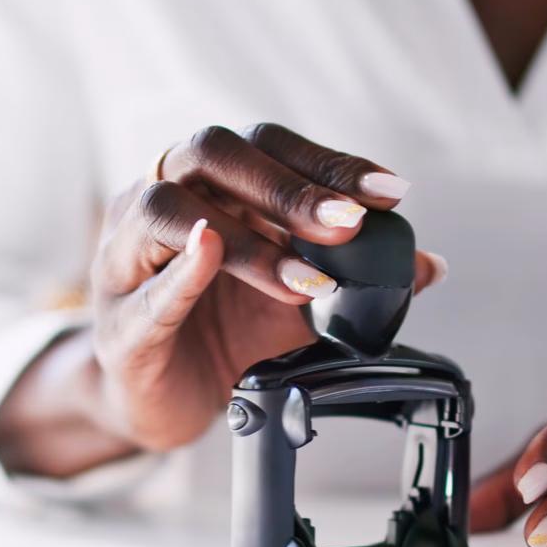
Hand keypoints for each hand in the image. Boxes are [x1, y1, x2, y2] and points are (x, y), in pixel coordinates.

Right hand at [0, 123, 443, 476]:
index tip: (389, 192)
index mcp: (207, 186)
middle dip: (287, 186)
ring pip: (168, 214)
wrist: (163, 400)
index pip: (267, 147)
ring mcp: (126, 258)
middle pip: (211, 155)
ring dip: (245, 241)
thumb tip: (429, 265)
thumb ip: (354, 279)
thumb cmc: (220, 334)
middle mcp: (157, 201)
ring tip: (304, 277)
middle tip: (348, 224)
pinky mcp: (118, 322)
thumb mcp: (296, 303)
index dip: (329, 163)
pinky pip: (144, 291)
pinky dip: (180, 274)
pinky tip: (209, 256)